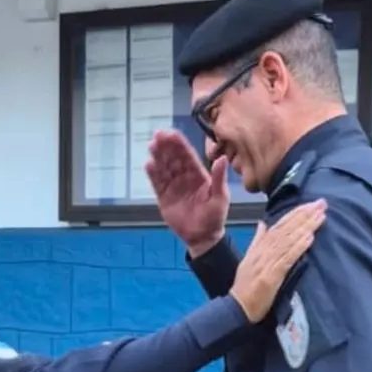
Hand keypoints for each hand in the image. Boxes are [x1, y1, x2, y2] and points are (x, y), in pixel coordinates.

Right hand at [144, 130, 229, 256]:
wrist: (203, 237)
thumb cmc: (214, 217)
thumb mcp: (220, 197)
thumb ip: (219, 178)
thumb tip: (222, 158)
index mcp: (198, 175)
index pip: (187, 155)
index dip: (179, 144)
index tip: (171, 133)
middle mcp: (184, 177)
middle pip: (173, 158)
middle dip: (166, 146)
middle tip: (158, 134)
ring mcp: (173, 187)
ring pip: (164, 168)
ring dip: (158, 156)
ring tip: (152, 146)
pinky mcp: (164, 198)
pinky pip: (157, 183)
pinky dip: (152, 174)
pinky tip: (148, 164)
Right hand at [229, 200, 327, 322]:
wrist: (238, 306)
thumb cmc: (245, 285)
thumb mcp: (249, 258)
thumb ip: (257, 240)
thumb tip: (263, 223)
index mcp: (260, 246)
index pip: (280, 225)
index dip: (296, 213)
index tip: (311, 204)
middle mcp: (263, 251)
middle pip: (287, 229)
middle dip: (305, 215)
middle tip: (321, 203)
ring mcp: (267, 262)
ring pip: (289, 240)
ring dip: (306, 227)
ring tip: (320, 216)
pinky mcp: (272, 276)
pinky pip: (287, 258)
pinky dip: (298, 247)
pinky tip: (309, 238)